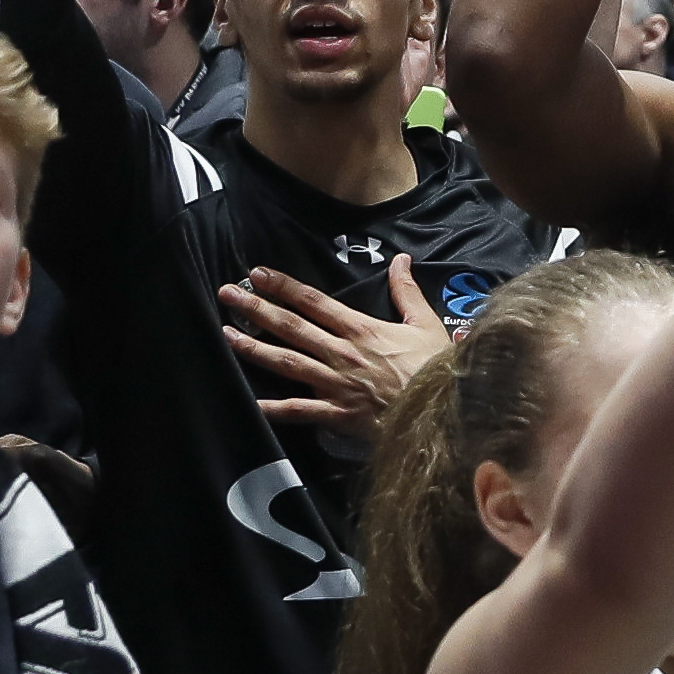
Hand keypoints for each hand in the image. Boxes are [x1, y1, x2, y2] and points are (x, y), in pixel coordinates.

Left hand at [222, 257, 450, 443]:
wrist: (446, 409)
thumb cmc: (436, 368)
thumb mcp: (425, 323)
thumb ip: (407, 292)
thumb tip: (401, 259)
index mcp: (361, 329)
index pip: (314, 301)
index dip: (284, 286)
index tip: (258, 274)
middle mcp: (342, 353)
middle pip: (292, 327)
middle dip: (256, 309)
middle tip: (227, 294)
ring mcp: (337, 384)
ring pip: (288, 363)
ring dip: (255, 348)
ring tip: (227, 336)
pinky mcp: (339, 414)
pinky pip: (301, 410)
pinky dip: (275, 408)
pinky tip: (250, 402)